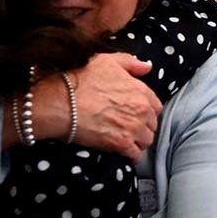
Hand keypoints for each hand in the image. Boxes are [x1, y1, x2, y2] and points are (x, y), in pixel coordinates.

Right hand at [37, 53, 162, 160]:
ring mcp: (133, 128)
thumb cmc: (80, 78)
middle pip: (152, 125)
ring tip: (127, 141)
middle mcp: (141, 109)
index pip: (156, 106)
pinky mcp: (121, 144)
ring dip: (138, 142)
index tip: (137, 113)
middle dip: (143, 127)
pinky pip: (135, 155)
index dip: (146, 110)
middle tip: (130, 128)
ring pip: (146, 141)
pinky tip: (124, 153)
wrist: (60, 101)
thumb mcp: (106, 61)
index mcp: (140, 90)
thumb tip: (147, 67)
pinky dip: (132, 156)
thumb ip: (130, 63)